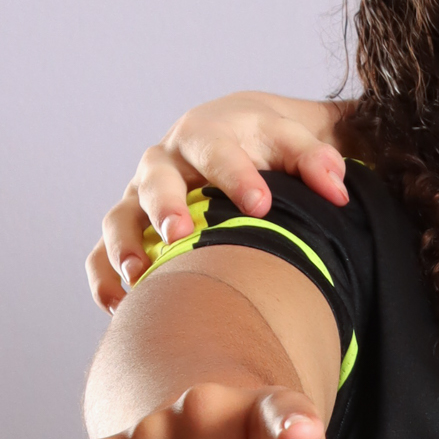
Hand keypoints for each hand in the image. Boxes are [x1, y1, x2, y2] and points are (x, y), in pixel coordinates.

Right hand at [87, 92, 348, 309]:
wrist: (237, 132)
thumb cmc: (270, 143)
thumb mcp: (295, 138)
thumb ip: (317, 158)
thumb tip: (337, 188)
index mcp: (207, 135)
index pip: (217, 150)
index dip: (237, 176)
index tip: (261, 205)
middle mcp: (166, 162)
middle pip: (156, 180)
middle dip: (165, 206)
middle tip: (180, 236)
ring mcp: (141, 196)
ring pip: (120, 216)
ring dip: (125, 245)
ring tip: (138, 275)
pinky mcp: (130, 226)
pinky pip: (101, 252)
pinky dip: (103, 277)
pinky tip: (118, 306)